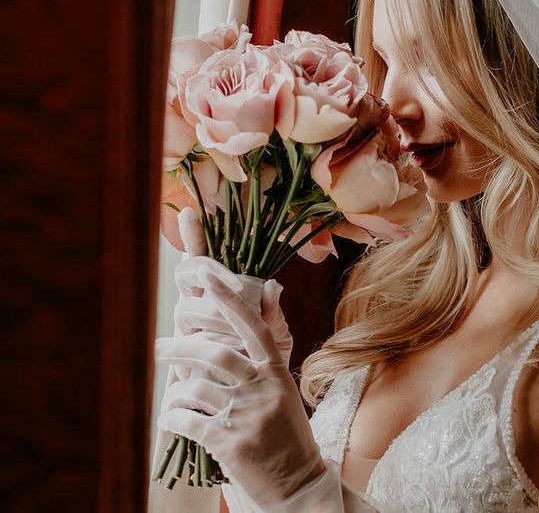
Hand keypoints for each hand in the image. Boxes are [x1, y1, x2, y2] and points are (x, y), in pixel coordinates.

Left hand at [156, 271, 325, 509]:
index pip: (252, 326)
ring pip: (195, 388)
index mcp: (277, 371)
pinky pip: (188, 420)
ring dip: (174, 391)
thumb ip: (268, 353)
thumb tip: (271, 292)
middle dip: (179, 346)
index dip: (229, 300)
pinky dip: (172, 417)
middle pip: (214, 353)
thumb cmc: (287, 433)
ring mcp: (247, 416)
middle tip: (157, 346)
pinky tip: (170, 419)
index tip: (208, 278)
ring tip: (170, 397)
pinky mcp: (230, 444)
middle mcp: (263, 388)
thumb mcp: (285, 389)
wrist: (298, 484)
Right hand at [173, 208, 292, 366]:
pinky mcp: (178, 354)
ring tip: (238, 334)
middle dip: (213, 277)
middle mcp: (197, 305)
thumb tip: (272, 286)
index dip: (193, 236)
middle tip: (239, 288)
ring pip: (187, 308)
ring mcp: (185, 327)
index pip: (202, 259)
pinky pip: (184, 342)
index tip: (190, 213)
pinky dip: (201, 346)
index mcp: (220, 294)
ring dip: (215, 316)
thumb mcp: (276, 337)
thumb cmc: (265, 365)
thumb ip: (272, 312)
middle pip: (189, 275)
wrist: (254, 410)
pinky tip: (209, 355)